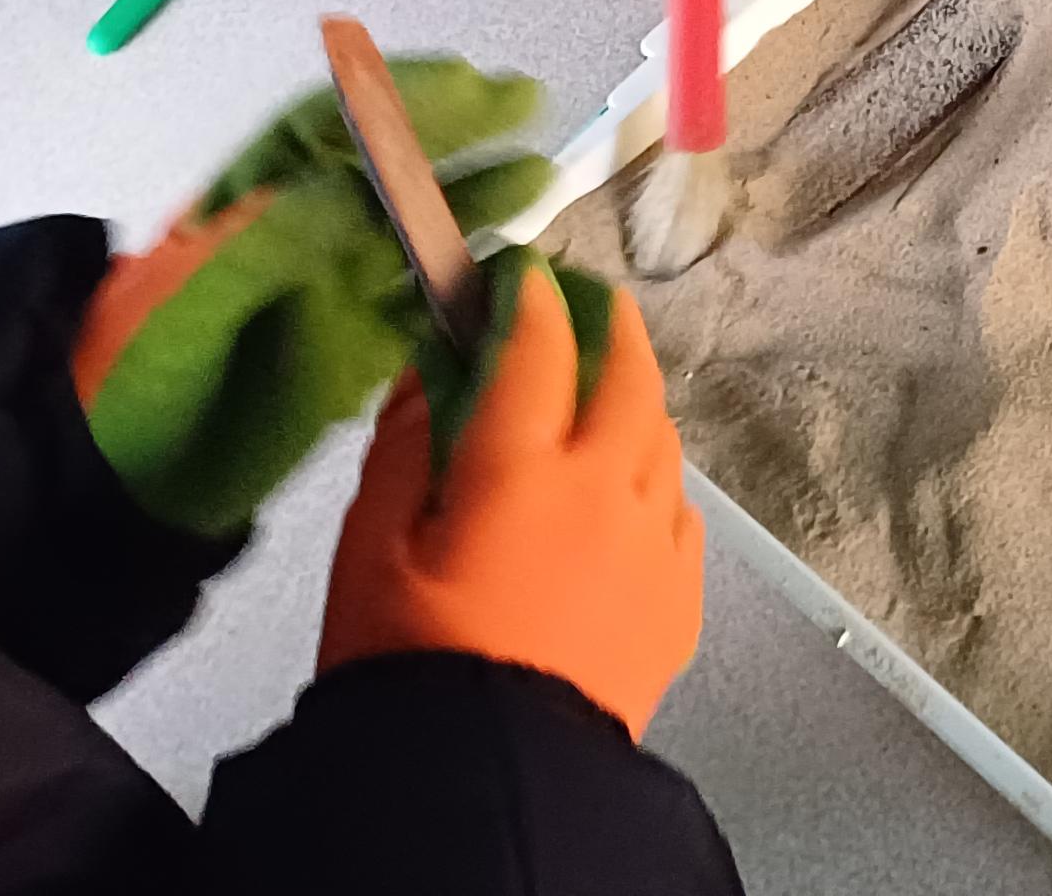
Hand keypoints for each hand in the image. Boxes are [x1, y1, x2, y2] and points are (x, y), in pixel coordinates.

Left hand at [71, 59, 556, 534]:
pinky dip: (464, 303)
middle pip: (390, 171)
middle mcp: (302, 234)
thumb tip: (356, 188)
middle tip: (523, 107)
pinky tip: (508, 286)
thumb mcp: (194, 294)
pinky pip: (418, 319)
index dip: (400, 95)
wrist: (109, 480)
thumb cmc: (132, 371)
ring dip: (473, 210)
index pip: (336, 124)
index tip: (463, 80)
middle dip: (455, 137)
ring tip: (534, 184)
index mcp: (254, 198)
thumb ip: (274, 238)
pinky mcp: (348, 359)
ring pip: (416, 240)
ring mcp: (329, 295)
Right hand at [320, 254, 704, 738]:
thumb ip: (405, 446)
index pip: (537, 342)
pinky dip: (655, 484)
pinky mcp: (677, 603)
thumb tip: (429, 376)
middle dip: (609, 324)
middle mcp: (605, 490)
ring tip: (605, 395)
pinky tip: (628, 495)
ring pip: (663, 439)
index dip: (528, 294)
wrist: (487, 779)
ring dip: (635, 402)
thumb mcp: (370, 546)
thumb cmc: (412, 669)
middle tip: (586, 304)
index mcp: (522, 468)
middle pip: (628, 373)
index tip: (517, 273)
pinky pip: (681, 514)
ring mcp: (653, 545)